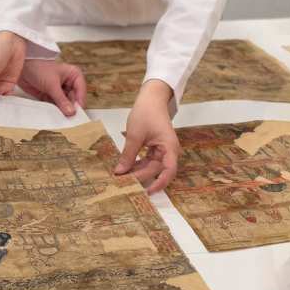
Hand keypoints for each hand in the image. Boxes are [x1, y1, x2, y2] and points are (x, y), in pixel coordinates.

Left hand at [17, 60, 86, 115]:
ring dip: (62, 110)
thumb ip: (61, 100)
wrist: (21, 67)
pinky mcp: (50, 95)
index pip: (81, 91)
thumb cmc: (38, 67)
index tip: (77, 114)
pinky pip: (55, 105)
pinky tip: (53, 115)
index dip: (79, 103)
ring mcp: (59, 90)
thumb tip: (71, 112)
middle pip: (74, 99)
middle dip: (70, 108)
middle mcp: (68, 83)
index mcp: (74, 75)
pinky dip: (54, 110)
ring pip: (65, 104)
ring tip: (60, 118)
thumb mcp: (52, 85)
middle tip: (69, 119)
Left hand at [114, 79, 180, 193]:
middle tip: (123, 184)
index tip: (148, 191)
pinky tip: (126, 168)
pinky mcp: (156, 149)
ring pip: (151, 167)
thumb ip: (128, 155)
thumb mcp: (134, 135)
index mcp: (169, 147)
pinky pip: (148, 161)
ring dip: (138, 172)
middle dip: (140, 177)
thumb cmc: (147, 112)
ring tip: (122, 178)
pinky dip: (138, 165)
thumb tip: (120, 173)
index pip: (169, 170)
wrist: (151, 98)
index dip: (160, 183)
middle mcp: (169, 151)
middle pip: (157, 170)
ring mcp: (163, 150)